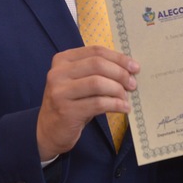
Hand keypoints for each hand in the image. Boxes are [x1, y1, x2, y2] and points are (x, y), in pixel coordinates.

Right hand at [36, 46, 138, 160]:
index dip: (118, 57)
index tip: (134, 66)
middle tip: (133, 84)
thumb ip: (96, 71)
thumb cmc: (70, 103)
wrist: (48, 131)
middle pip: (97, 64)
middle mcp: (58, 73)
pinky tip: (123, 108)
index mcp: (62, 60)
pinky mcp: (66, 111)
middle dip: (120, 73)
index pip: (95, 51)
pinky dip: (115, 105)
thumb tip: (128, 68)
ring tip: (126, 98)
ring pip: (98, 83)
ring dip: (118, 90)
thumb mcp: (78, 82)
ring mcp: (60, 92)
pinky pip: (98, 103)